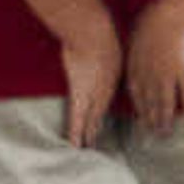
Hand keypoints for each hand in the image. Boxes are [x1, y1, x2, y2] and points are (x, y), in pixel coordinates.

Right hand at [58, 24, 122, 147]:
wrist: (93, 35)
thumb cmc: (97, 34)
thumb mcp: (104, 45)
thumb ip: (101, 51)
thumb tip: (94, 47)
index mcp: (110, 79)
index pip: (104, 102)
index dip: (101, 114)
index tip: (99, 125)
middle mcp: (103, 90)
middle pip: (98, 114)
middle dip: (95, 129)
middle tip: (95, 145)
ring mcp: (92, 94)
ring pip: (89, 119)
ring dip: (87, 134)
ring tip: (85, 149)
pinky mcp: (80, 95)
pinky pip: (77, 118)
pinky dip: (76, 131)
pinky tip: (74, 144)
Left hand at [124, 2, 183, 128]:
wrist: (167, 15)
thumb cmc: (149, 19)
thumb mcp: (134, 36)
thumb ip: (134, 50)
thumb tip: (134, 54)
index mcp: (135, 66)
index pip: (136, 93)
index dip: (139, 108)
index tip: (141, 119)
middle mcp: (148, 77)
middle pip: (149, 103)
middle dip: (150, 120)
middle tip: (151, 134)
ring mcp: (167, 76)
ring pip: (165, 104)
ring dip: (165, 120)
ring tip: (166, 133)